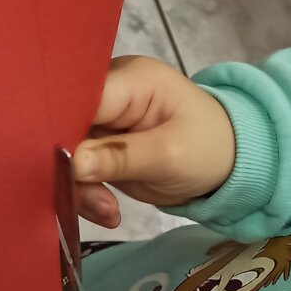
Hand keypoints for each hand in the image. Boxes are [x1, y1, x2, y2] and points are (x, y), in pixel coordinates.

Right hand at [72, 55, 235, 229]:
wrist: (228, 164)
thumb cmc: (210, 148)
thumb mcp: (170, 155)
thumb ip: (121, 157)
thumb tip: (74, 163)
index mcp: (131, 79)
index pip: (79, 97)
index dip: (63, 131)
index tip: (62, 166)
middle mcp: (110, 92)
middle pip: (67, 126)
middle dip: (72, 167)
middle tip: (91, 201)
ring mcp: (104, 120)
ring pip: (68, 152)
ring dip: (80, 187)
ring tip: (107, 211)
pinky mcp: (101, 145)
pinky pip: (79, 167)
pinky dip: (87, 192)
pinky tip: (107, 211)